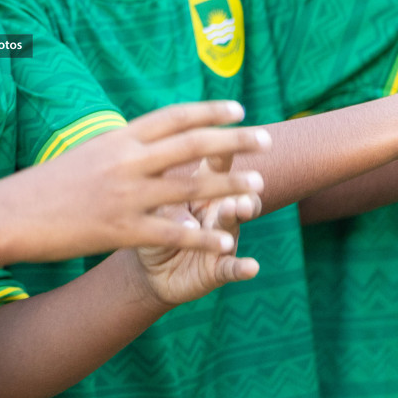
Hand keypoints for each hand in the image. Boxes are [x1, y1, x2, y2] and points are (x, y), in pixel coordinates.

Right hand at [0, 101, 269, 265]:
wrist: (9, 213)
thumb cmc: (45, 185)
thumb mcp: (85, 154)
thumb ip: (120, 148)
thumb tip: (144, 139)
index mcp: (117, 139)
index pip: (173, 116)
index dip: (209, 111)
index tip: (239, 109)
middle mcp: (126, 162)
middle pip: (192, 145)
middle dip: (234, 141)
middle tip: (267, 139)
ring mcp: (124, 196)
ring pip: (191, 187)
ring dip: (229, 186)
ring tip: (260, 188)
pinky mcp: (120, 231)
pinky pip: (172, 233)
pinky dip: (203, 236)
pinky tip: (226, 240)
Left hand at [132, 156, 260, 308]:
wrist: (146, 269)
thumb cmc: (149, 225)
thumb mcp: (151, 206)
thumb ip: (165, 203)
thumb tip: (186, 218)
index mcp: (199, 186)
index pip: (215, 163)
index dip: (224, 146)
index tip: (234, 129)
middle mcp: (216, 208)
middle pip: (236, 190)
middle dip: (243, 183)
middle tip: (251, 180)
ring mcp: (221, 236)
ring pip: (235, 223)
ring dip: (239, 214)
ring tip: (241, 207)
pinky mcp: (217, 268)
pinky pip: (232, 267)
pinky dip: (241, 267)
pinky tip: (252, 267)